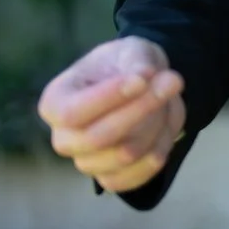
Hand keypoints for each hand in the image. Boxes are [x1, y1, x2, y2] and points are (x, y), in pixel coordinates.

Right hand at [38, 36, 186, 193]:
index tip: (142, 79)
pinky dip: (157, 153)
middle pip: (98, 138)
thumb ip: (137, 61)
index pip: (72, 113)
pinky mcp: (108, 177)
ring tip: (167, 100)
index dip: (109, 98)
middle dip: (142, 110)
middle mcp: (63, 137)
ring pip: (124, 155)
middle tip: (173, 81)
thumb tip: (144, 76)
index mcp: (55, 102)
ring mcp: (85, 161)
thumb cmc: (125, 65)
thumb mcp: (131, 49)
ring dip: (156, 127)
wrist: (142, 86)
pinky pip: (132, 179)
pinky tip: (165, 130)